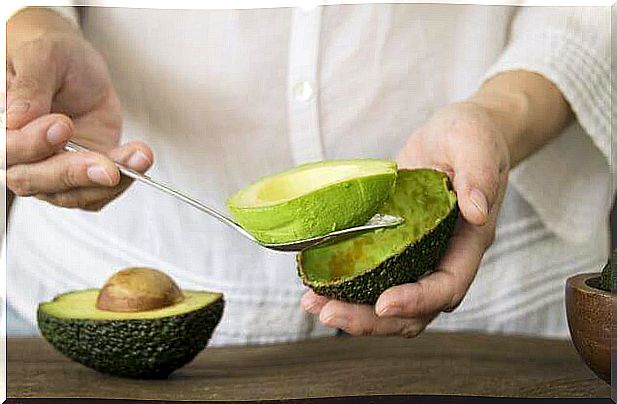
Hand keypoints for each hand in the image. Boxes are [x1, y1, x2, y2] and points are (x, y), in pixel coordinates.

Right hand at [5, 10, 152, 210]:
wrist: (78, 68)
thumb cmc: (53, 59)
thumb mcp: (44, 57)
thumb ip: (30, 86)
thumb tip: (17, 118)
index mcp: (2, 128)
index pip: (6, 150)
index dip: (32, 144)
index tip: (62, 125)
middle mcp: (22, 158)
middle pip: (35, 181)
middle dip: (72, 173)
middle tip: (107, 165)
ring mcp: (52, 171)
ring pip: (71, 194)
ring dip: (105, 182)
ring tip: (136, 159)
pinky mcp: (84, 176)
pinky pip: (98, 194)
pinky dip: (122, 181)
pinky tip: (139, 159)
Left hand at [301, 101, 509, 336]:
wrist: (455, 136)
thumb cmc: (472, 136)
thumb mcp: (476, 144)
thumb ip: (478, 175)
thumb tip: (476, 211)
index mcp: (468, 242)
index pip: (447, 286)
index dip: (417, 301)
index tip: (383, 303)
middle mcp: (443, 258)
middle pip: (414, 311)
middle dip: (371, 320)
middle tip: (328, 313)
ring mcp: (418, 256)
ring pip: (389, 302)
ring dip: (353, 311)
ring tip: (312, 305)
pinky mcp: (395, 248)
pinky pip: (373, 277)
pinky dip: (346, 287)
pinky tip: (315, 283)